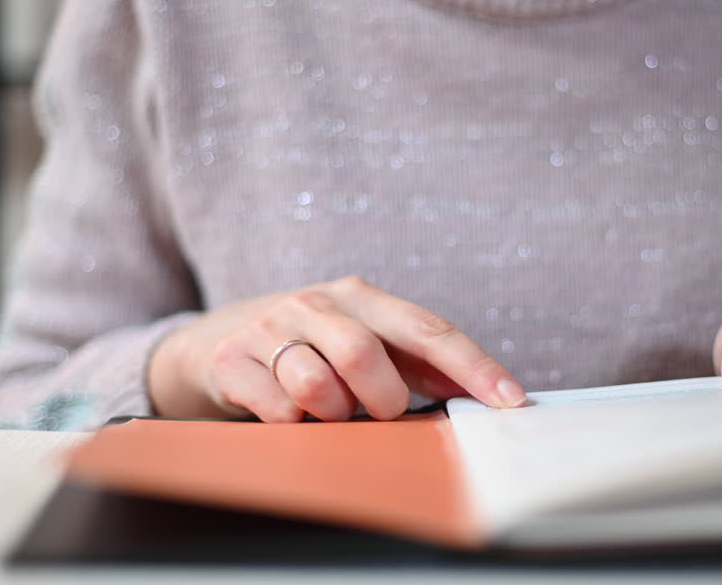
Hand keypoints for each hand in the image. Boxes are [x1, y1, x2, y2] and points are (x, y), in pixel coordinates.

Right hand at [148, 276, 527, 421]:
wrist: (211, 344)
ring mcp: (269, 328)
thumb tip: (486, 391)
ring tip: (324, 410)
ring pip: (316, 385)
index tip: (510, 400)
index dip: (473, 366)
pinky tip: (285, 412)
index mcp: (361, 297)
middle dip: (380, 399)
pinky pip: (277, 410)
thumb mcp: (362, 343)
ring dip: (330, 413)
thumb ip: (418, 365)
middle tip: (377, 412)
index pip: (428, 329)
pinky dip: (292, 424)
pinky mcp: (230, 360)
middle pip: (364, 354)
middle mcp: (316, 302)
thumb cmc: (309, 349)